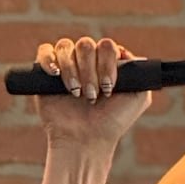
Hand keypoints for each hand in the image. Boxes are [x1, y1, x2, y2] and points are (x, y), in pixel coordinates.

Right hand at [32, 35, 153, 144]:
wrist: (86, 139)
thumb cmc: (113, 121)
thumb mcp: (139, 97)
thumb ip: (140, 72)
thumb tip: (126, 51)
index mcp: (107, 63)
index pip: (107, 46)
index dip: (108, 63)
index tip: (109, 87)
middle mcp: (87, 61)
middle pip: (86, 44)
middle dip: (90, 71)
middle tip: (93, 95)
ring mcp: (66, 65)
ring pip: (66, 46)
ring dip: (73, 70)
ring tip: (77, 94)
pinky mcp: (45, 73)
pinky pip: (44, 51)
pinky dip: (50, 60)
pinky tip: (56, 75)